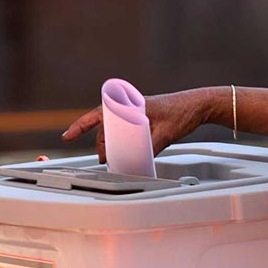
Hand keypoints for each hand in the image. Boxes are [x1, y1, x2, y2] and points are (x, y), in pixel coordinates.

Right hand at [62, 89, 214, 162]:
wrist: (199, 105)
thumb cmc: (183, 112)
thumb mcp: (166, 133)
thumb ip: (153, 147)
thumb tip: (140, 162)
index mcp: (131, 105)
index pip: (99, 114)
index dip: (81, 125)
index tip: (68, 136)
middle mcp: (132, 107)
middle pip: (106, 126)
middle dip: (101, 142)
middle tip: (105, 159)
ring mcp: (138, 112)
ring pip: (116, 128)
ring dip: (111, 141)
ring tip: (112, 157)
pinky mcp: (146, 118)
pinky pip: (126, 128)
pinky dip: (121, 138)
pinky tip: (121, 148)